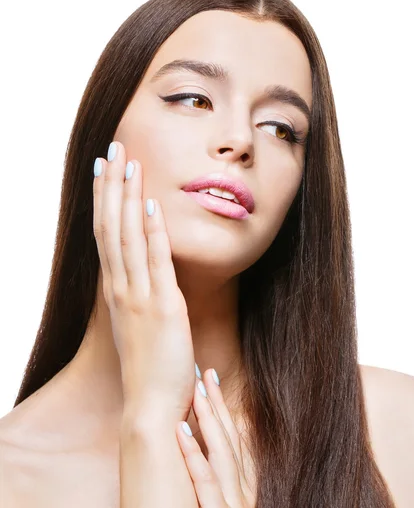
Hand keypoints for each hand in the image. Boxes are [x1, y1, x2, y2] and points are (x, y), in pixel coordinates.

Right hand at [92, 140, 195, 420]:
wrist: (150, 408)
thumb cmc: (152, 367)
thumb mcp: (143, 324)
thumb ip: (145, 296)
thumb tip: (152, 274)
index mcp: (118, 291)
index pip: (107, 235)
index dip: (105, 200)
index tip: (106, 169)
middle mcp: (122, 289)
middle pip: (111, 227)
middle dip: (113, 186)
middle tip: (113, 149)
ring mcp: (139, 296)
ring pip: (127, 237)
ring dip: (127, 197)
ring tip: (129, 162)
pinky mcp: (163, 307)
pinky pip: (155, 262)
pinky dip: (151, 232)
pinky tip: (150, 205)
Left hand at [176, 368, 256, 507]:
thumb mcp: (230, 504)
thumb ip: (225, 479)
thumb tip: (219, 441)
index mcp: (246, 487)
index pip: (234, 437)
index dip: (223, 406)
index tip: (211, 378)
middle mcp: (243, 490)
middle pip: (229, 437)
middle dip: (217, 403)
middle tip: (204, 373)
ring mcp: (233, 502)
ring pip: (221, 451)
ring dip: (208, 418)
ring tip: (195, 390)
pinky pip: (206, 482)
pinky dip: (195, 455)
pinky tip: (181, 431)